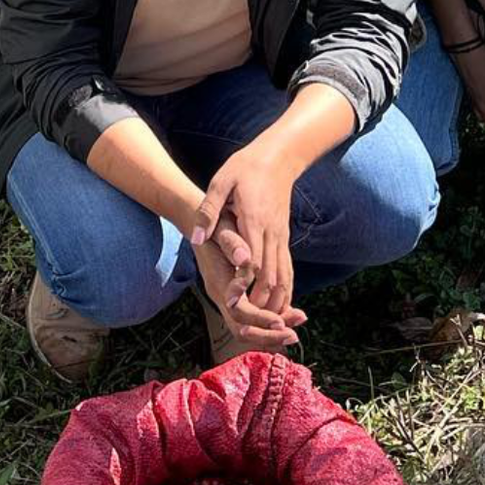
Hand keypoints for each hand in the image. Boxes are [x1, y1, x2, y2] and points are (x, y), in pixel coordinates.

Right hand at [191, 233, 302, 345]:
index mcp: (218, 282)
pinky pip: (249, 320)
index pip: (239, 311)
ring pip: (245, 328)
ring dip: (269, 333)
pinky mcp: (232, 298)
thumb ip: (232, 245)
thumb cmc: (213, 227)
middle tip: (293, 336)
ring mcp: (225, 299)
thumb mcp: (222, 230)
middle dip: (267, 336)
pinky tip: (286, 318)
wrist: (201, 228)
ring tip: (294, 331)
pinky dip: (267, 324)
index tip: (280, 322)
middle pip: (241, 329)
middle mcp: (220, 296)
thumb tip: (245, 259)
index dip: (260, 318)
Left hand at [193, 147, 296, 315]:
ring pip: (284, 278)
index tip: (230, 301)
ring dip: (276, 303)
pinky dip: (285, 291)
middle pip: (271, 278)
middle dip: (261, 304)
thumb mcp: (220, 183)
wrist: (277, 158)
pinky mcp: (284, 238)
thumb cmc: (244, 169)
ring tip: (264, 326)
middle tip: (246, 325)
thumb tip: (196, 238)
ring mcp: (281, 237)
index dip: (242, 284)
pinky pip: (288, 270)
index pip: (252, 262)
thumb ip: (208, 212)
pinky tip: (278, 306)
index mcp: (253, 221)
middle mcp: (271, 233)